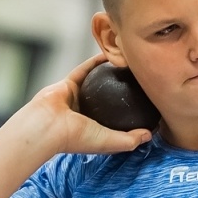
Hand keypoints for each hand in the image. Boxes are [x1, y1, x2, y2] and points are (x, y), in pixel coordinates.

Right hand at [23, 54, 153, 158]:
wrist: (47, 125)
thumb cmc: (76, 138)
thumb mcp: (110, 142)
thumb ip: (130, 140)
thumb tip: (150, 134)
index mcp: (95, 130)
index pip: (117, 122)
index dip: (132, 115)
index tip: (148, 105)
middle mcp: (87, 114)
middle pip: (109, 100)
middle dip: (123, 92)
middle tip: (141, 81)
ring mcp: (78, 98)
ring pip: (98, 83)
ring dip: (111, 74)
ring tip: (128, 65)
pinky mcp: (69, 83)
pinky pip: (85, 70)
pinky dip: (96, 62)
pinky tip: (111, 54)